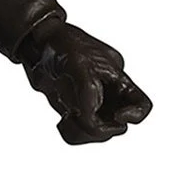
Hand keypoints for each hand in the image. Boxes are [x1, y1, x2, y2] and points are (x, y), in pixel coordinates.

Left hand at [22, 22, 151, 144]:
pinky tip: (63, 121)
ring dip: (84, 131)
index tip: (116, 116)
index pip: (140, 104)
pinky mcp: (72, 109)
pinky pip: (79, 130)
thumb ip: (89, 91)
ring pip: (98, 130)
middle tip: (79, 117)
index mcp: (116, 79)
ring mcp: (89, 103)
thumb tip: (91, 117)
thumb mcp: (78, 63)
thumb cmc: (61, 44)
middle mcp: (106, 94)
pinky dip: (72, 131)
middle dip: (100, 126)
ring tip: (68, 118)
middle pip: (116, 124)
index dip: (135, 115)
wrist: (34, 43)